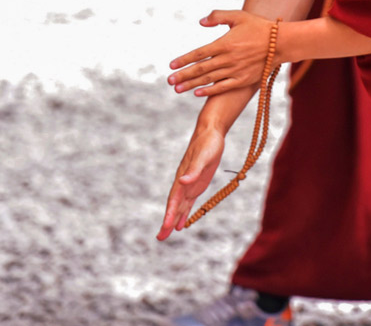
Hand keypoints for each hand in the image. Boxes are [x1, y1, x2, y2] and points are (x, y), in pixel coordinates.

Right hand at [156, 124, 224, 239]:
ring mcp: (189, 185)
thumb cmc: (207, 143)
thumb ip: (193, 170)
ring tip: (165, 235)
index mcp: (182, 177)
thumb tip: (182, 182)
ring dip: (173, 221)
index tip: (166, 227)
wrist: (211, 133)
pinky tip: (180, 224)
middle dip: (167, 222)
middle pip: (173, 206)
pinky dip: (183, 214)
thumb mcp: (203, 156)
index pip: (174, 199)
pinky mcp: (197, 185)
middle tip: (160, 238)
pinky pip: (188, 203)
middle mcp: (183, 183)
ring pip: (179, 207)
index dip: (170, 213)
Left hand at [167, 10, 273, 96]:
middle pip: (200, 69)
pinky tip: (197, 93)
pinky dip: (209, 90)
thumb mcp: (238, 16)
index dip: (184, 60)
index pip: (199, 53)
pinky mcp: (243, 80)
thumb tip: (201, 22)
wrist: (281, 43)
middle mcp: (228, 59)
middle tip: (169, 81)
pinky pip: (223, 87)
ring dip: (191, 85)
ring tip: (177, 89)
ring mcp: (235, 71)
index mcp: (225, 43)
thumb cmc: (259, 27)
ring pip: (209, 80)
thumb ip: (218, 17)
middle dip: (183, 75)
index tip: (171, 65)